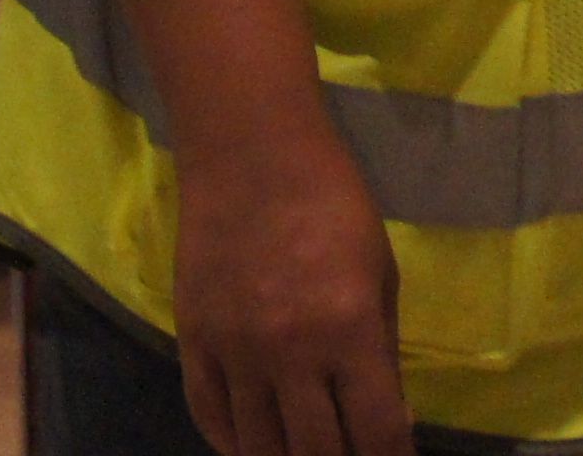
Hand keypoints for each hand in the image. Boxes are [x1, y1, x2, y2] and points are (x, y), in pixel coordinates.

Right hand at [172, 136, 414, 455]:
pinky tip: (253, 447)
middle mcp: (290, 353)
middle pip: (315, 452)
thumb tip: (389, 419)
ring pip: (257, 447)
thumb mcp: (381, 274)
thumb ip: (383, 350)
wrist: (251, 156)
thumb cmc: (334, 204)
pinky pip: (209, 417)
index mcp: (350, 330)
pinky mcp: (192, 344)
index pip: (375, 430)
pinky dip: (232, 443)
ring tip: (306, 454)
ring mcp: (235, 353)